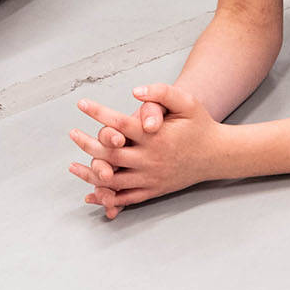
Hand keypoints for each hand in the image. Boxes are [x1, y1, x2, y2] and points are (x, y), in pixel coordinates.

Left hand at [68, 84, 223, 219]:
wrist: (217, 155)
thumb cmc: (199, 125)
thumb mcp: (187, 102)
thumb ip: (162, 92)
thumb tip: (135, 91)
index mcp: (156, 137)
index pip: (119, 123)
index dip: (98, 113)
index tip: (81, 104)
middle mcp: (151, 159)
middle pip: (110, 153)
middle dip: (87, 143)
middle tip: (72, 133)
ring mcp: (151, 178)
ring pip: (114, 179)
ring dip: (90, 173)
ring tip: (72, 166)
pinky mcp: (153, 190)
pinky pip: (126, 198)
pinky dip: (107, 198)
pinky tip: (91, 194)